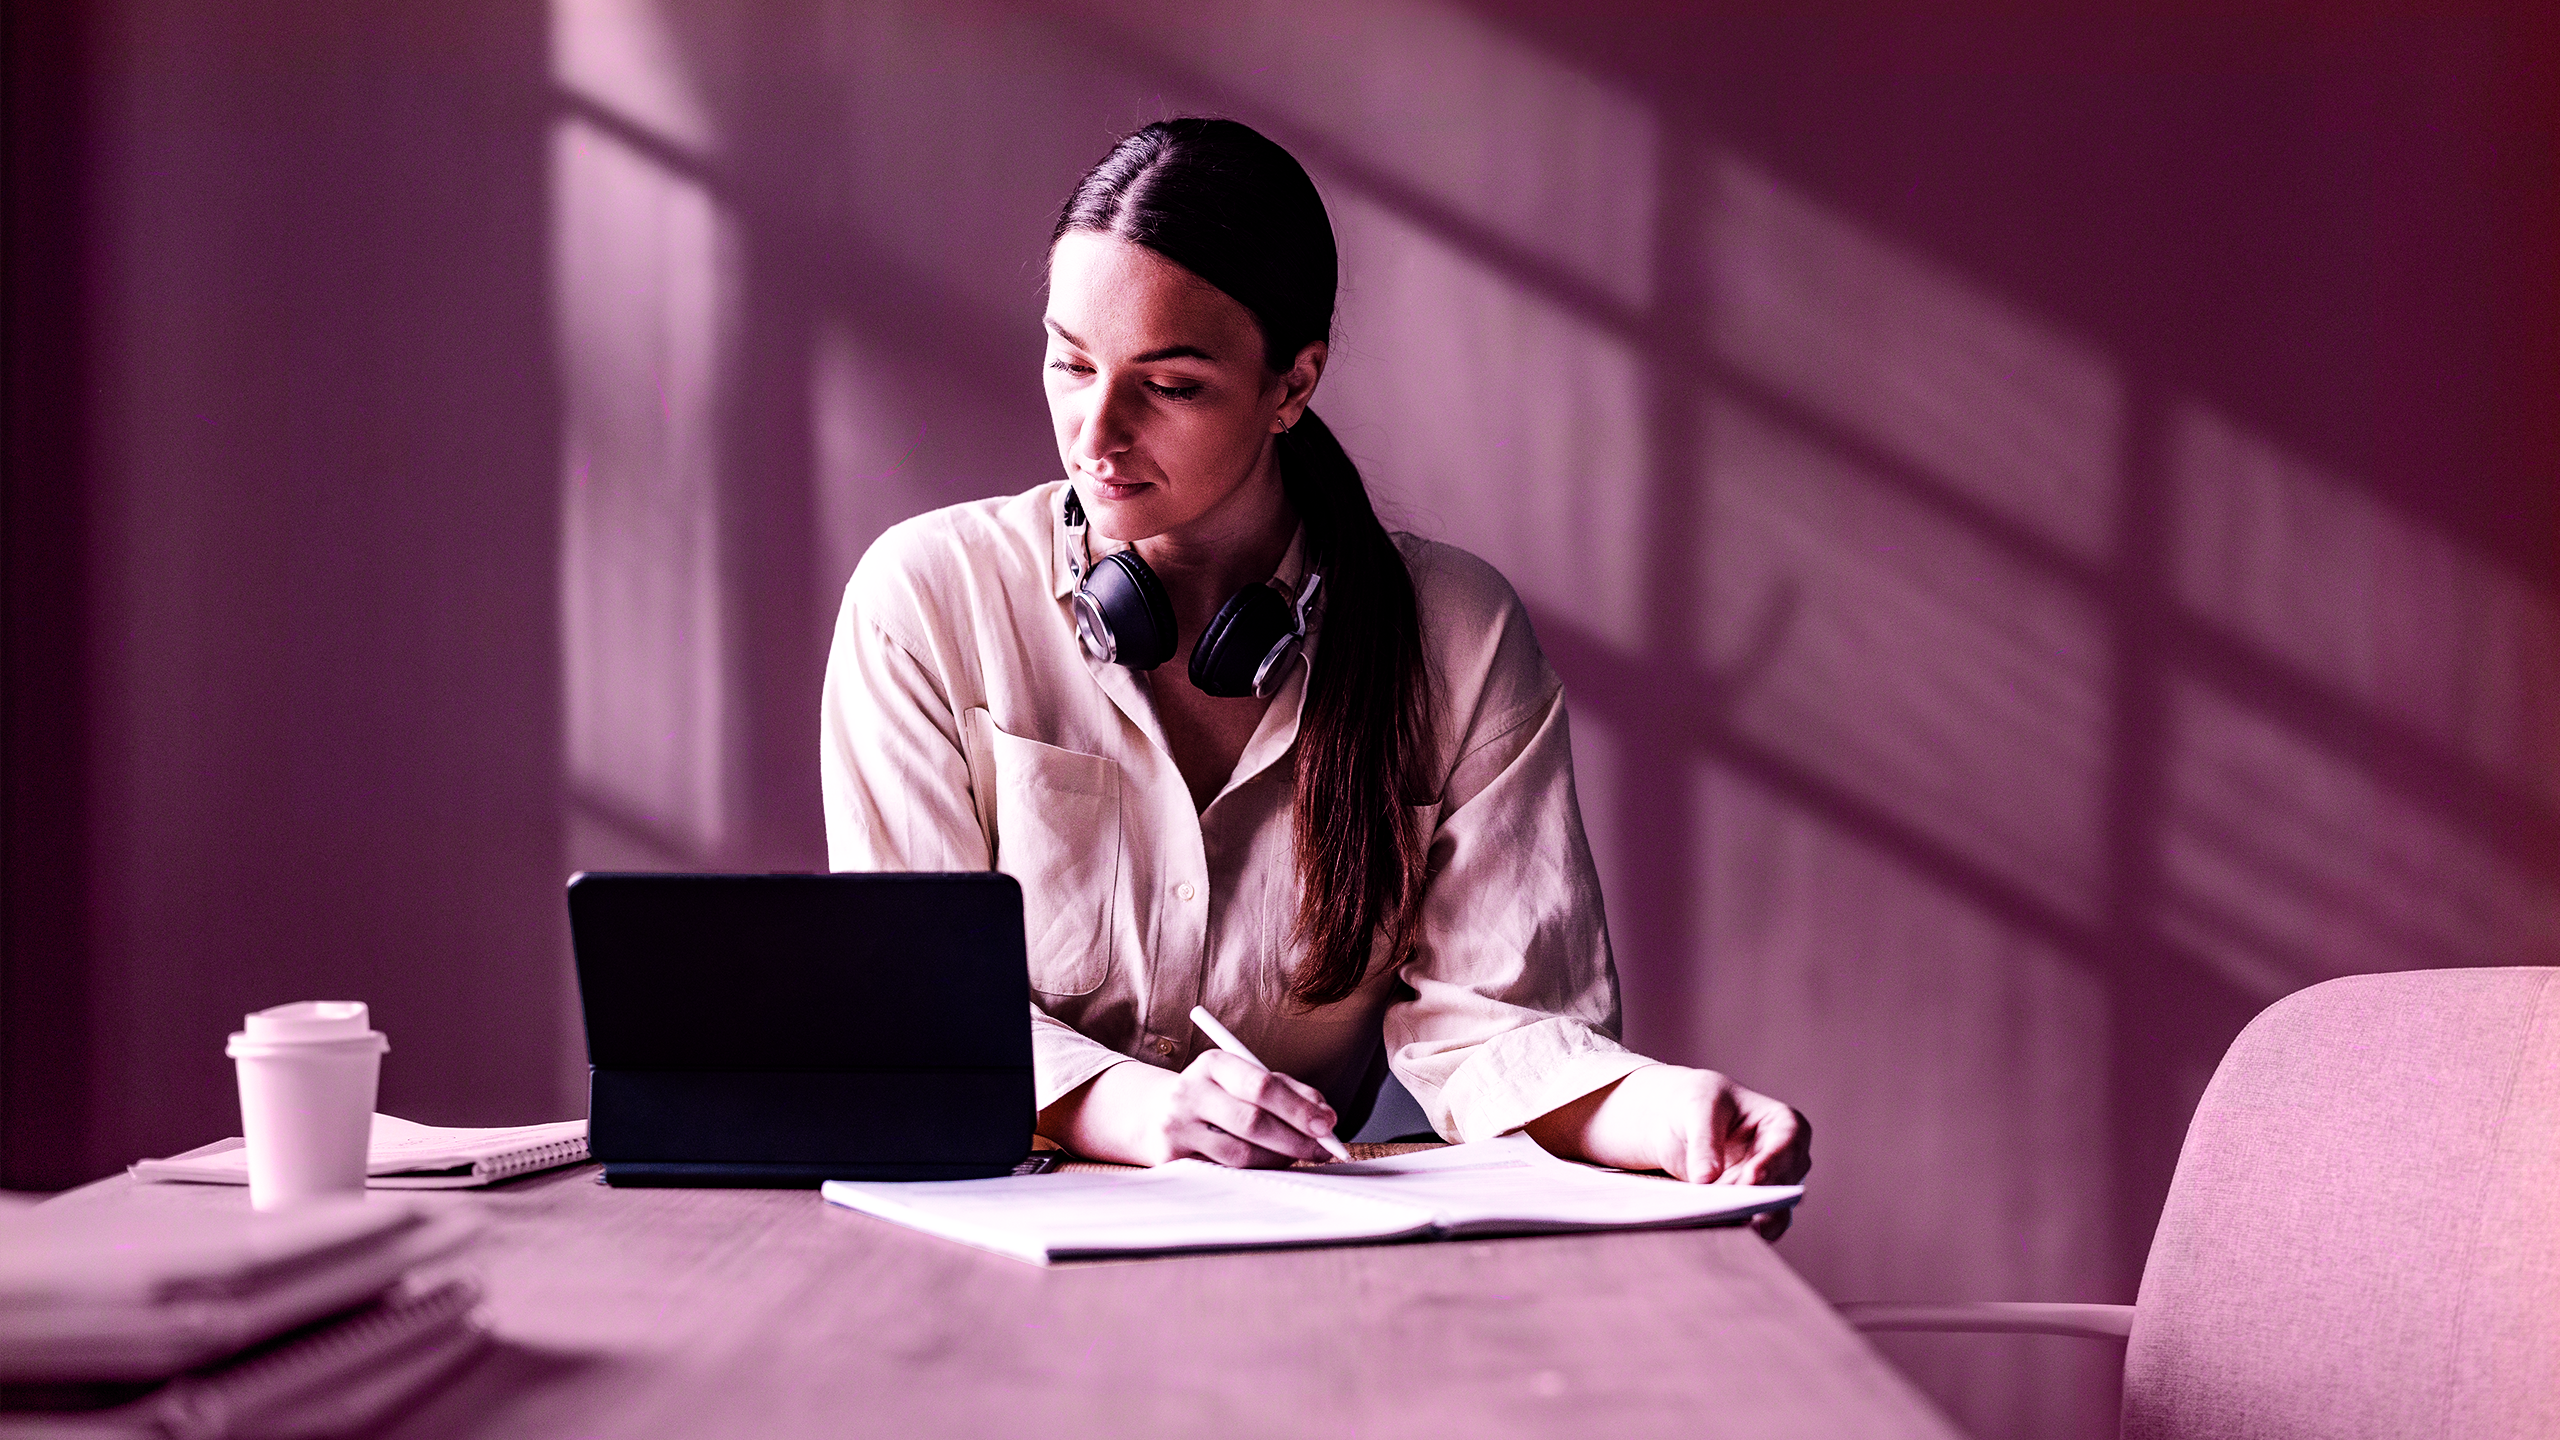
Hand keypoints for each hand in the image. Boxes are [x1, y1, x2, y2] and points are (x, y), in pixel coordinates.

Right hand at [1037, 1054, 1343, 1167]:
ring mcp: (1176, 1126)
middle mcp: (1190, 1090)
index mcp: (1214, 1063)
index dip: (1299, 1107)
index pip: (1262, 1084)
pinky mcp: (1170, 1157)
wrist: (1154, 1114)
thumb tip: (1325, 1115)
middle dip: (1296, 1138)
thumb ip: (1288, 1091)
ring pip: (1242, 1153)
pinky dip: (1256, 1171)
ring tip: (1298, 1156)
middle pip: (1253, 1120)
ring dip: (1279, 1159)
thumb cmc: (1217, 1096)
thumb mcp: (1247, 1081)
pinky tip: (1270, 1165)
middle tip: (1323, 1149)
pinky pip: (1225, 1171)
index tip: (1329, 1123)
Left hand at [1524, 1064, 1811, 1239]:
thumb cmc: (1675, 1100)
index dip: (1772, 1165)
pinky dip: (1717, 1233)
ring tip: (1713, 1235)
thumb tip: (1710, 1180)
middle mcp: (1774, 1163)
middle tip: (1738, 1223)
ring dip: (1740, 1227)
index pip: (1788, 1146)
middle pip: (1778, 1188)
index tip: (1745, 1182)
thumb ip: (1703, 1137)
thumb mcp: (1692, 1104)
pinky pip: (1730, 1228)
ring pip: (1759, 1216)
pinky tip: (1693, 1239)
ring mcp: (1752, 1192)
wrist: (1641, 1121)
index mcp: (1779, 1125)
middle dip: (1759, 1206)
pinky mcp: (1725, 1214)